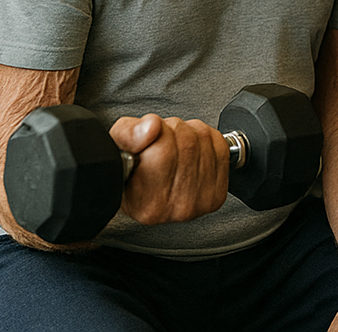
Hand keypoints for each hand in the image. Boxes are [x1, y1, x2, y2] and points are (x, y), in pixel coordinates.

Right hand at [108, 113, 229, 225]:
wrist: (150, 190)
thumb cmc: (130, 171)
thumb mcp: (116, 147)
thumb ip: (129, 134)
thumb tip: (151, 127)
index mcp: (146, 204)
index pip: (163, 151)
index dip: (156, 131)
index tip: (149, 136)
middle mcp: (175, 209)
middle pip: (187, 143)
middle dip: (173, 129)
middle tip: (162, 139)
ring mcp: (200, 203)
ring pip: (204, 141)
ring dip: (190, 131)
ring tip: (174, 144)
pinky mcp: (217, 194)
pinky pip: (221, 147)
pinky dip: (208, 137)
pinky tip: (192, 148)